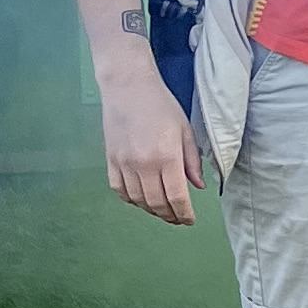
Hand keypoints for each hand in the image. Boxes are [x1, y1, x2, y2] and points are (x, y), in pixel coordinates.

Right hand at [99, 63, 202, 222]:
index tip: (190, 220)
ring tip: (163, 211)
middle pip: (157, 203)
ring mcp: (124, 164)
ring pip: (138, 200)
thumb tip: (197, 186)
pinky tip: (141, 200)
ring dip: (151, 210)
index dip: (184, 214)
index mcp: (167, 157)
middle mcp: (144, 164)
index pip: (176, 197)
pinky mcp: (110, 160)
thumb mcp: (185, 131)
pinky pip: (119, 190)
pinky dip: (131, 200)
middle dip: (170, 216)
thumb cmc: (161, 106)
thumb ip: (192, 161)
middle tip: (178, 219)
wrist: (128, 87)